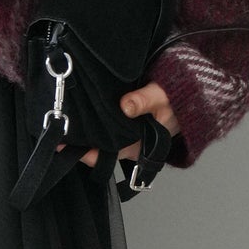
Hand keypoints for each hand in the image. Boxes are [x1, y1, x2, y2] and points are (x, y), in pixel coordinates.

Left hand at [59, 81, 179, 167]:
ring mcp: (129, 134)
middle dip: (80, 143)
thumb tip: (125, 106)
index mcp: (141, 144)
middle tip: (55, 134)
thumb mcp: (163, 96)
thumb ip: (145, 100)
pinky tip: (79, 114)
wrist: (193, 93)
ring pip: (103, 139)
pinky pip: (107, 127)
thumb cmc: (179, 100)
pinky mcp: (127, 122)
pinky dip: (93, 122)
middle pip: (101, 149)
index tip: (66, 146)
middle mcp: (132, 143)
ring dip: (85, 133)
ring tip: (62, 124)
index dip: (87, 153)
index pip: (108, 155)